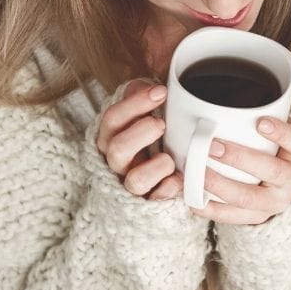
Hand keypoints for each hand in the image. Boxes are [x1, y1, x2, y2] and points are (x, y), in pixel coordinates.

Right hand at [95, 80, 182, 199]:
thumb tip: (148, 84)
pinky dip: (169, 189)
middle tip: (161, 124)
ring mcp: (131, 187)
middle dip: (142, 133)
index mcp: (112, 138)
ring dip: (158, 166)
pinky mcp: (148, 205)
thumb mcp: (144, 118)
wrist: (157, 183)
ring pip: (136, 180)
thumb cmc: (149, 142)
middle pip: (117, 148)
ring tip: (170, 159)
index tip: (161, 91)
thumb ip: (143, 100)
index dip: (135, 104)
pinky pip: (157, 201)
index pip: (112, 118)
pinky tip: (178, 180)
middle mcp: (117, 164)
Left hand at [191, 117, 290, 224]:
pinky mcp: (259, 218)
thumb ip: (261, 115)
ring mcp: (276, 202)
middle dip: (240, 159)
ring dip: (221, 186)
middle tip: (212, 147)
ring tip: (198, 174)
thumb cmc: (275, 148)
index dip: (281, 133)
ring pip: (249, 198)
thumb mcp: (278, 130)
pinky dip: (212, 210)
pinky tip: (194, 200)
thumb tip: (220, 99)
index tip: (261, 122)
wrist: (285, 185)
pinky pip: (234, 217)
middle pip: (271, 171)